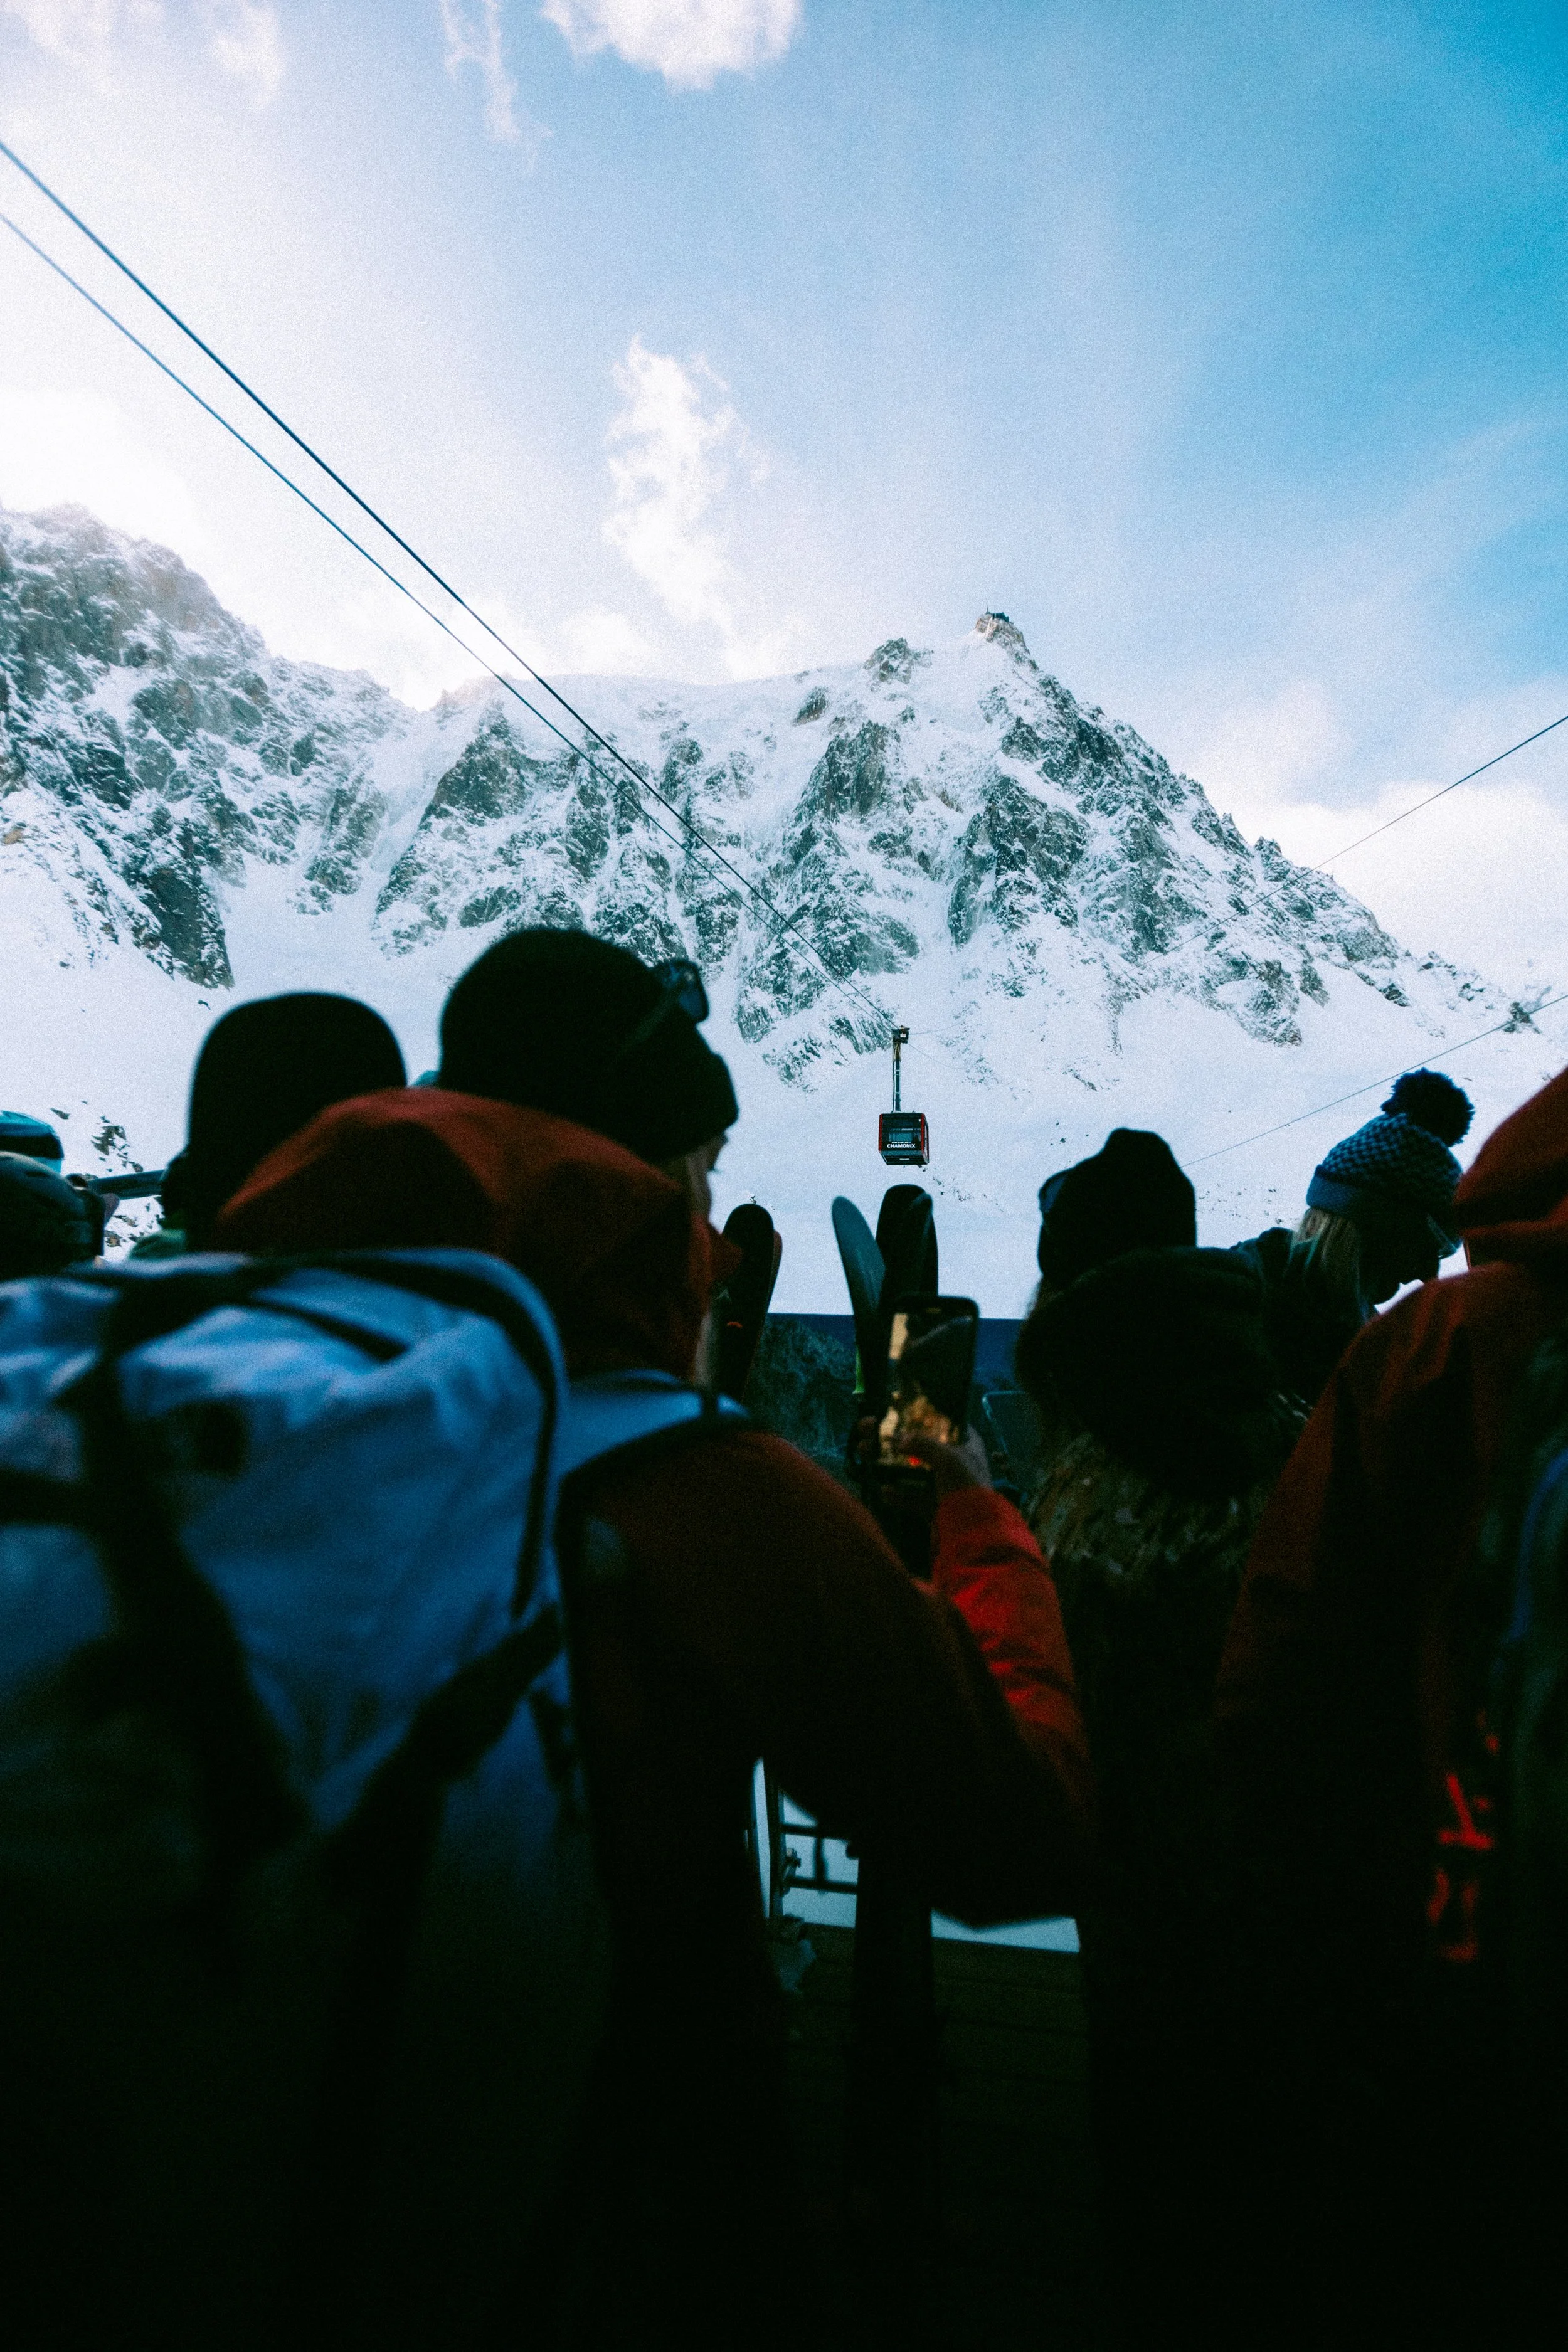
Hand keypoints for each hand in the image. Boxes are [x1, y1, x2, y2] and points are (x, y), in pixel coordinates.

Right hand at [852, 1417, 991, 1498]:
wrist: (974, 1532)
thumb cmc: (967, 1487)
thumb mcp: (948, 1459)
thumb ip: (922, 1444)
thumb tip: (898, 1439)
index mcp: (966, 1444)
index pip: (943, 1420)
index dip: (920, 1412)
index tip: (896, 1404)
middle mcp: (954, 1462)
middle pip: (918, 1444)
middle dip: (893, 1437)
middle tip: (868, 1426)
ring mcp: (942, 1484)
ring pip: (909, 1469)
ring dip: (886, 1462)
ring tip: (864, 1451)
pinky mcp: (932, 1506)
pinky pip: (910, 1496)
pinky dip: (897, 1494)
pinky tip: (883, 1491)